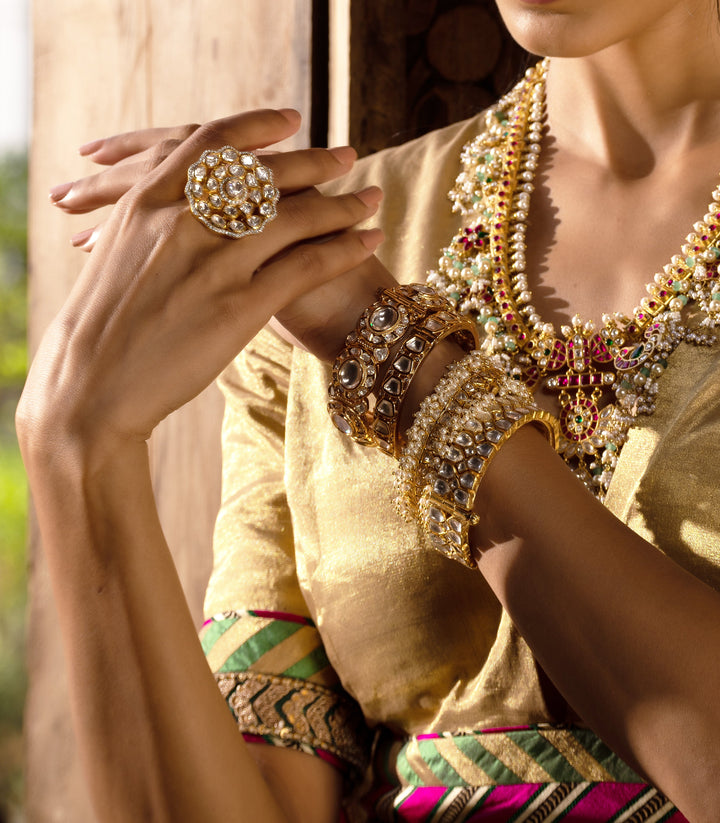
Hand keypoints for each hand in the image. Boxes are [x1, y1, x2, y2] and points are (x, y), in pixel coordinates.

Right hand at [18, 109, 382, 460]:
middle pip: (265, 175)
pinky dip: (346, 248)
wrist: (89, 386)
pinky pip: (306, 265)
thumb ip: (155, 221)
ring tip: (373, 199)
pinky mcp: (238, 306)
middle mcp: (182, 220)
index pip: (212, 143)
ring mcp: (212, 262)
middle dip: (315, 161)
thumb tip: (187, 207)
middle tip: (349, 155)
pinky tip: (370, 240)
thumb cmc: (103, 326)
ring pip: (295, 216)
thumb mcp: (118, 253)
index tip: (292, 120)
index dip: (258, 126)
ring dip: (344, 204)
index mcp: (147, 200)